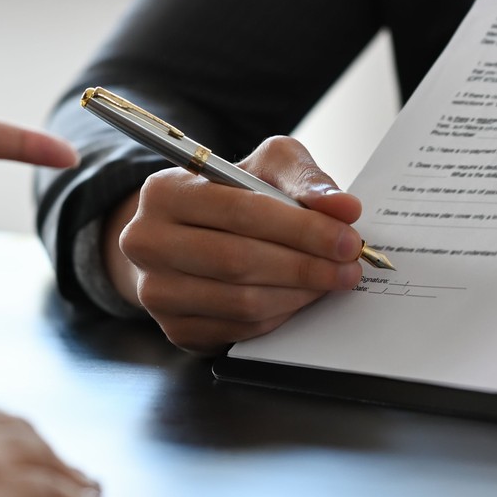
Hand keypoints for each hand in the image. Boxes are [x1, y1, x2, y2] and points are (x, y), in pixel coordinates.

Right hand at [116, 136, 364, 352]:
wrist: (184, 237)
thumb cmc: (229, 197)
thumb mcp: (264, 168)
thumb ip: (304, 179)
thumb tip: (342, 207)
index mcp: (164, 191)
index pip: (241, 210)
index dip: (301, 228)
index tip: (347, 237)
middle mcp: (146, 241)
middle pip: (238, 259)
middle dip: (305, 265)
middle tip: (349, 266)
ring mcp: (155, 291)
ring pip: (240, 300)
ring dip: (298, 294)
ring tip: (331, 280)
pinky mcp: (174, 328)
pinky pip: (238, 329)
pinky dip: (279, 316)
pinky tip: (299, 298)